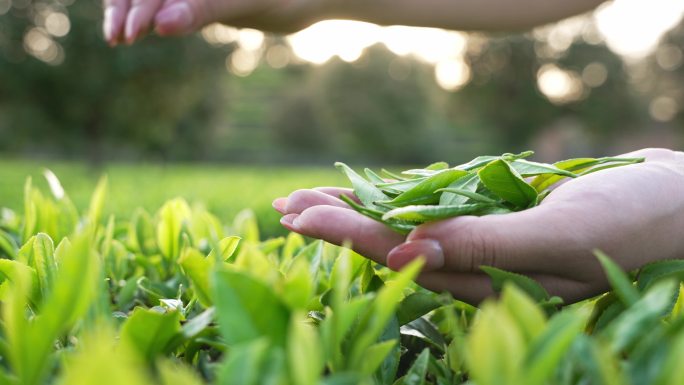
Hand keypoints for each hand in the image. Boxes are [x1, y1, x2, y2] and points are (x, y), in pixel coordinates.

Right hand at [102, 0, 319, 45]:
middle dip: (125, 5)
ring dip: (131, 9)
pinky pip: (163, 1)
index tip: (129, 33)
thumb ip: (203, 9)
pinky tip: (136, 29)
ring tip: (119, 36)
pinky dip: (148, 13)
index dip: (136, 5)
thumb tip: (162, 25)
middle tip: (117, 39)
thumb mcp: (246, 3)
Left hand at [273, 148, 683, 304]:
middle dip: (337, 226)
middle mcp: (479, 264)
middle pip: (392, 244)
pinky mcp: (497, 213)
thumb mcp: (563, 237)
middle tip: (283, 210)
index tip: (300, 220)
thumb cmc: (636, 223)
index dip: (349, 237)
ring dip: (358, 210)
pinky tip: (368, 194)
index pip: (403, 258)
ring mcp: (486, 237)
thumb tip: (412, 250)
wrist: (680, 203)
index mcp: (489, 281)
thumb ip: (488, 246)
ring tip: (306, 201)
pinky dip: (399, 196)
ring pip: (407, 223)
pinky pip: (438, 204)